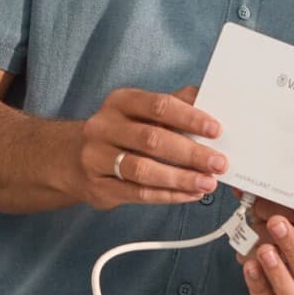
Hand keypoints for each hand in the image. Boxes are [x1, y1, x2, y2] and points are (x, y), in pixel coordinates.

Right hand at [73, 85, 225, 209]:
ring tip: (207, 183)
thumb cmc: (121, 133)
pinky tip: (189, 194)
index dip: (189, 118)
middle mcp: (103, 127)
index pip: (158, 105)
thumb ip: (174, 105)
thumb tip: (209, 99)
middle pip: (152, 139)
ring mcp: (97, 158)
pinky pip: (138, 193)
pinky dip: (168, 195)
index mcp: (120, 102)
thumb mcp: (142, 112)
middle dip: (190, 153)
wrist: (76, 158)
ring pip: (143, 170)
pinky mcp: (99, 187)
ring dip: (180, 178)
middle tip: (218, 163)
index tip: (215, 130)